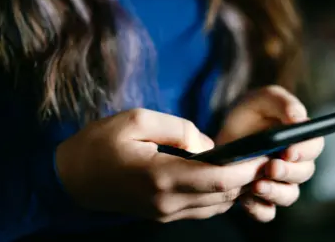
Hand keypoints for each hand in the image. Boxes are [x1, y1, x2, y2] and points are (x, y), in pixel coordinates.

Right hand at [56, 108, 268, 221]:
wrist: (70, 178)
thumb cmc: (99, 144)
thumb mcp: (136, 120)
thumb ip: (178, 129)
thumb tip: (208, 145)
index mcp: (161, 176)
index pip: (218, 179)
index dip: (246, 168)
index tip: (264, 154)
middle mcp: (167, 201)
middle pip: (222, 194)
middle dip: (247, 177)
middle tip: (262, 156)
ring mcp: (164, 212)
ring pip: (215, 205)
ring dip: (234, 187)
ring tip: (246, 166)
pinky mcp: (161, 214)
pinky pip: (201, 209)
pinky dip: (218, 195)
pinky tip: (222, 178)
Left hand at [216, 86, 324, 221]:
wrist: (224, 133)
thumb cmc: (250, 112)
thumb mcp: (263, 99)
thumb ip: (282, 103)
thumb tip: (299, 118)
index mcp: (301, 138)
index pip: (314, 146)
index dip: (305, 150)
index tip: (289, 150)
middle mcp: (295, 164)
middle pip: (303, 173)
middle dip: (288, 172)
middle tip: (271, 167)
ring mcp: (279, 183)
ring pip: (288, 195)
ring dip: (275, 192)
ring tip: (256, 185)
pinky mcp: (260, 198)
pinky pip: (266, 212)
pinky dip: (258, 209)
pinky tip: (245, 200)